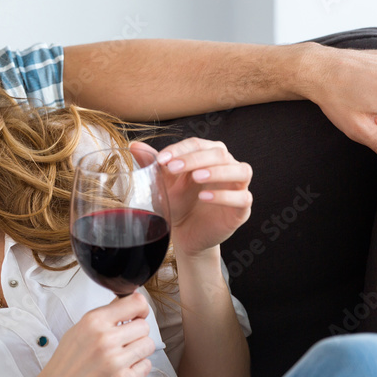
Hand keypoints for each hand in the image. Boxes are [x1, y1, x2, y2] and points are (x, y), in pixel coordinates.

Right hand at [21, 293, 154, 376]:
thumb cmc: (65, 365)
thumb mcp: (77, 331)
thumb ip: (102, 317)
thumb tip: (125, 303)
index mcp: (93, 322)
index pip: (135, 303)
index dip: (141, 309)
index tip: (138, 314)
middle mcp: (106, 339)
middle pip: (144, 326)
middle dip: (137, 333)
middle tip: (125, 341)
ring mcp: (116, 362)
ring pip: (148, 345)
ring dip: (139, 351)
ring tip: (123, 357)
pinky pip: (146, 366)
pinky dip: (137, 368)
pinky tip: (122, 371)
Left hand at [135, 138, 251, 257]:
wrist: (185, 232)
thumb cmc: (178, 201)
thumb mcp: (163, 182)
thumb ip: (152, 162)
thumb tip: (134, 144)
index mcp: (209, 155)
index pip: (198, 144)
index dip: (180, 149)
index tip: (161, 159)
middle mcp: (228, 166)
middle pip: (220, 153)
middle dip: (195, 158)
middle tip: (173, 167)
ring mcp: (238, 187)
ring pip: (241, 170)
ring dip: (218, 171)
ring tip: (196, 177)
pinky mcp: (241, 209)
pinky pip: (242, 198)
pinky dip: (225, 195)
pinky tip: (205, 197)